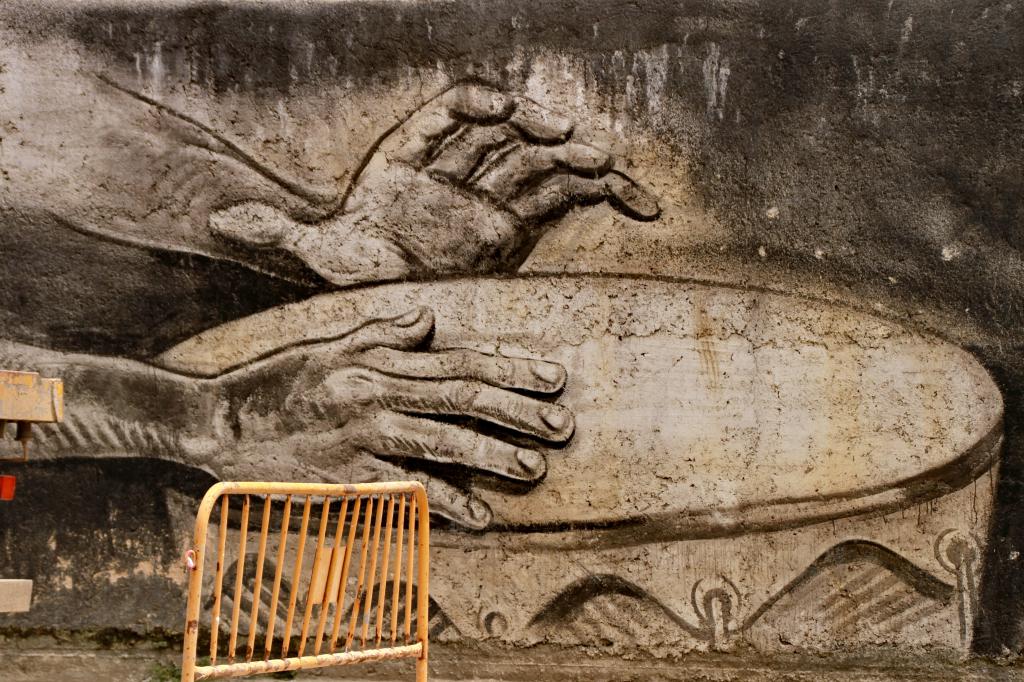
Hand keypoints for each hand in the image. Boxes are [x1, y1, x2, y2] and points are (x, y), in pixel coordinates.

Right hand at [207, 307, 571, 528]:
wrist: (216, 420)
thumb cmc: (275, 381)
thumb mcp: (328, 344)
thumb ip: (382, 332)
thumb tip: (429, 320)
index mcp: (378, 360)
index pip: (458, 361)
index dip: (511, 368)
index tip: (553, 377)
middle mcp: (377, 392)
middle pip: (461, 399)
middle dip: (518, 412)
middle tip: (563, 426)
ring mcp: (362, 434)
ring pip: (441, 442)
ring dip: (492, 456)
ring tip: (534, 469)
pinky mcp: (345, 474)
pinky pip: (403, 489)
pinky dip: (442, 503)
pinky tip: (477, 516)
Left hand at [210, 82, 659, 284]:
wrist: (381, 295)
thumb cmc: (350, 267)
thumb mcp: (316, 256)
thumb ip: (277, 234)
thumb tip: (221, 220)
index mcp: (412, 157)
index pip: (450, 111)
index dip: (479, 104)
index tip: (504, 114)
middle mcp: (457, 166)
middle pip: (507, 130)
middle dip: (540, 130)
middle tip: (569, 144)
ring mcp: (490, 192)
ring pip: (543, 162)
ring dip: (582, 162)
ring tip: (619, 177)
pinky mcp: (518, 222)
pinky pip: (565, 199)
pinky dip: (604, 196)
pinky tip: (644, 207)